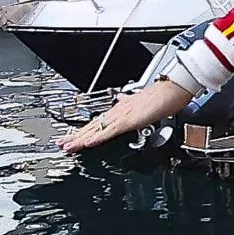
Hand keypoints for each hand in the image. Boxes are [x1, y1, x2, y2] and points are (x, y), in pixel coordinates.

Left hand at [60, 77, 194, 153]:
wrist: (172, 88)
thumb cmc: (163, 96)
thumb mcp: (143, 102)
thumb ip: (131, 103)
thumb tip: (123, 101)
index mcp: (121, 109)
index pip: (98, 123)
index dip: (84, 131)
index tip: (73, 137)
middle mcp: (117, 111)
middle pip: (91, 126)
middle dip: (75, 136)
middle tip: (61, 144)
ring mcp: (121, 116)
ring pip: (95, 129)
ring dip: (80, 139)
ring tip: (67, 146)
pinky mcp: (127, 120)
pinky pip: (108, 131)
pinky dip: (96, 137)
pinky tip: (87, 143)